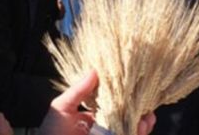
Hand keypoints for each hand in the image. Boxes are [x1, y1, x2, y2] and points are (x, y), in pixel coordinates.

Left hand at [38, 71, 155, 134]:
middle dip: (139, 113)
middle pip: (126, 118)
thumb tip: (94, 70)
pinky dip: (135, 133)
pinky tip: (139, 128)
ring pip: (130, 131)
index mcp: (93, 117)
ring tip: (146, 119)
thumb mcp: (62, 107)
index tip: (137, 90)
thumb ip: (79, 90)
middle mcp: (102, 128)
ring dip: (141, 125)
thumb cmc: (51, 131)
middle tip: (148, 107)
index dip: (126, 99)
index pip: (114, 105)